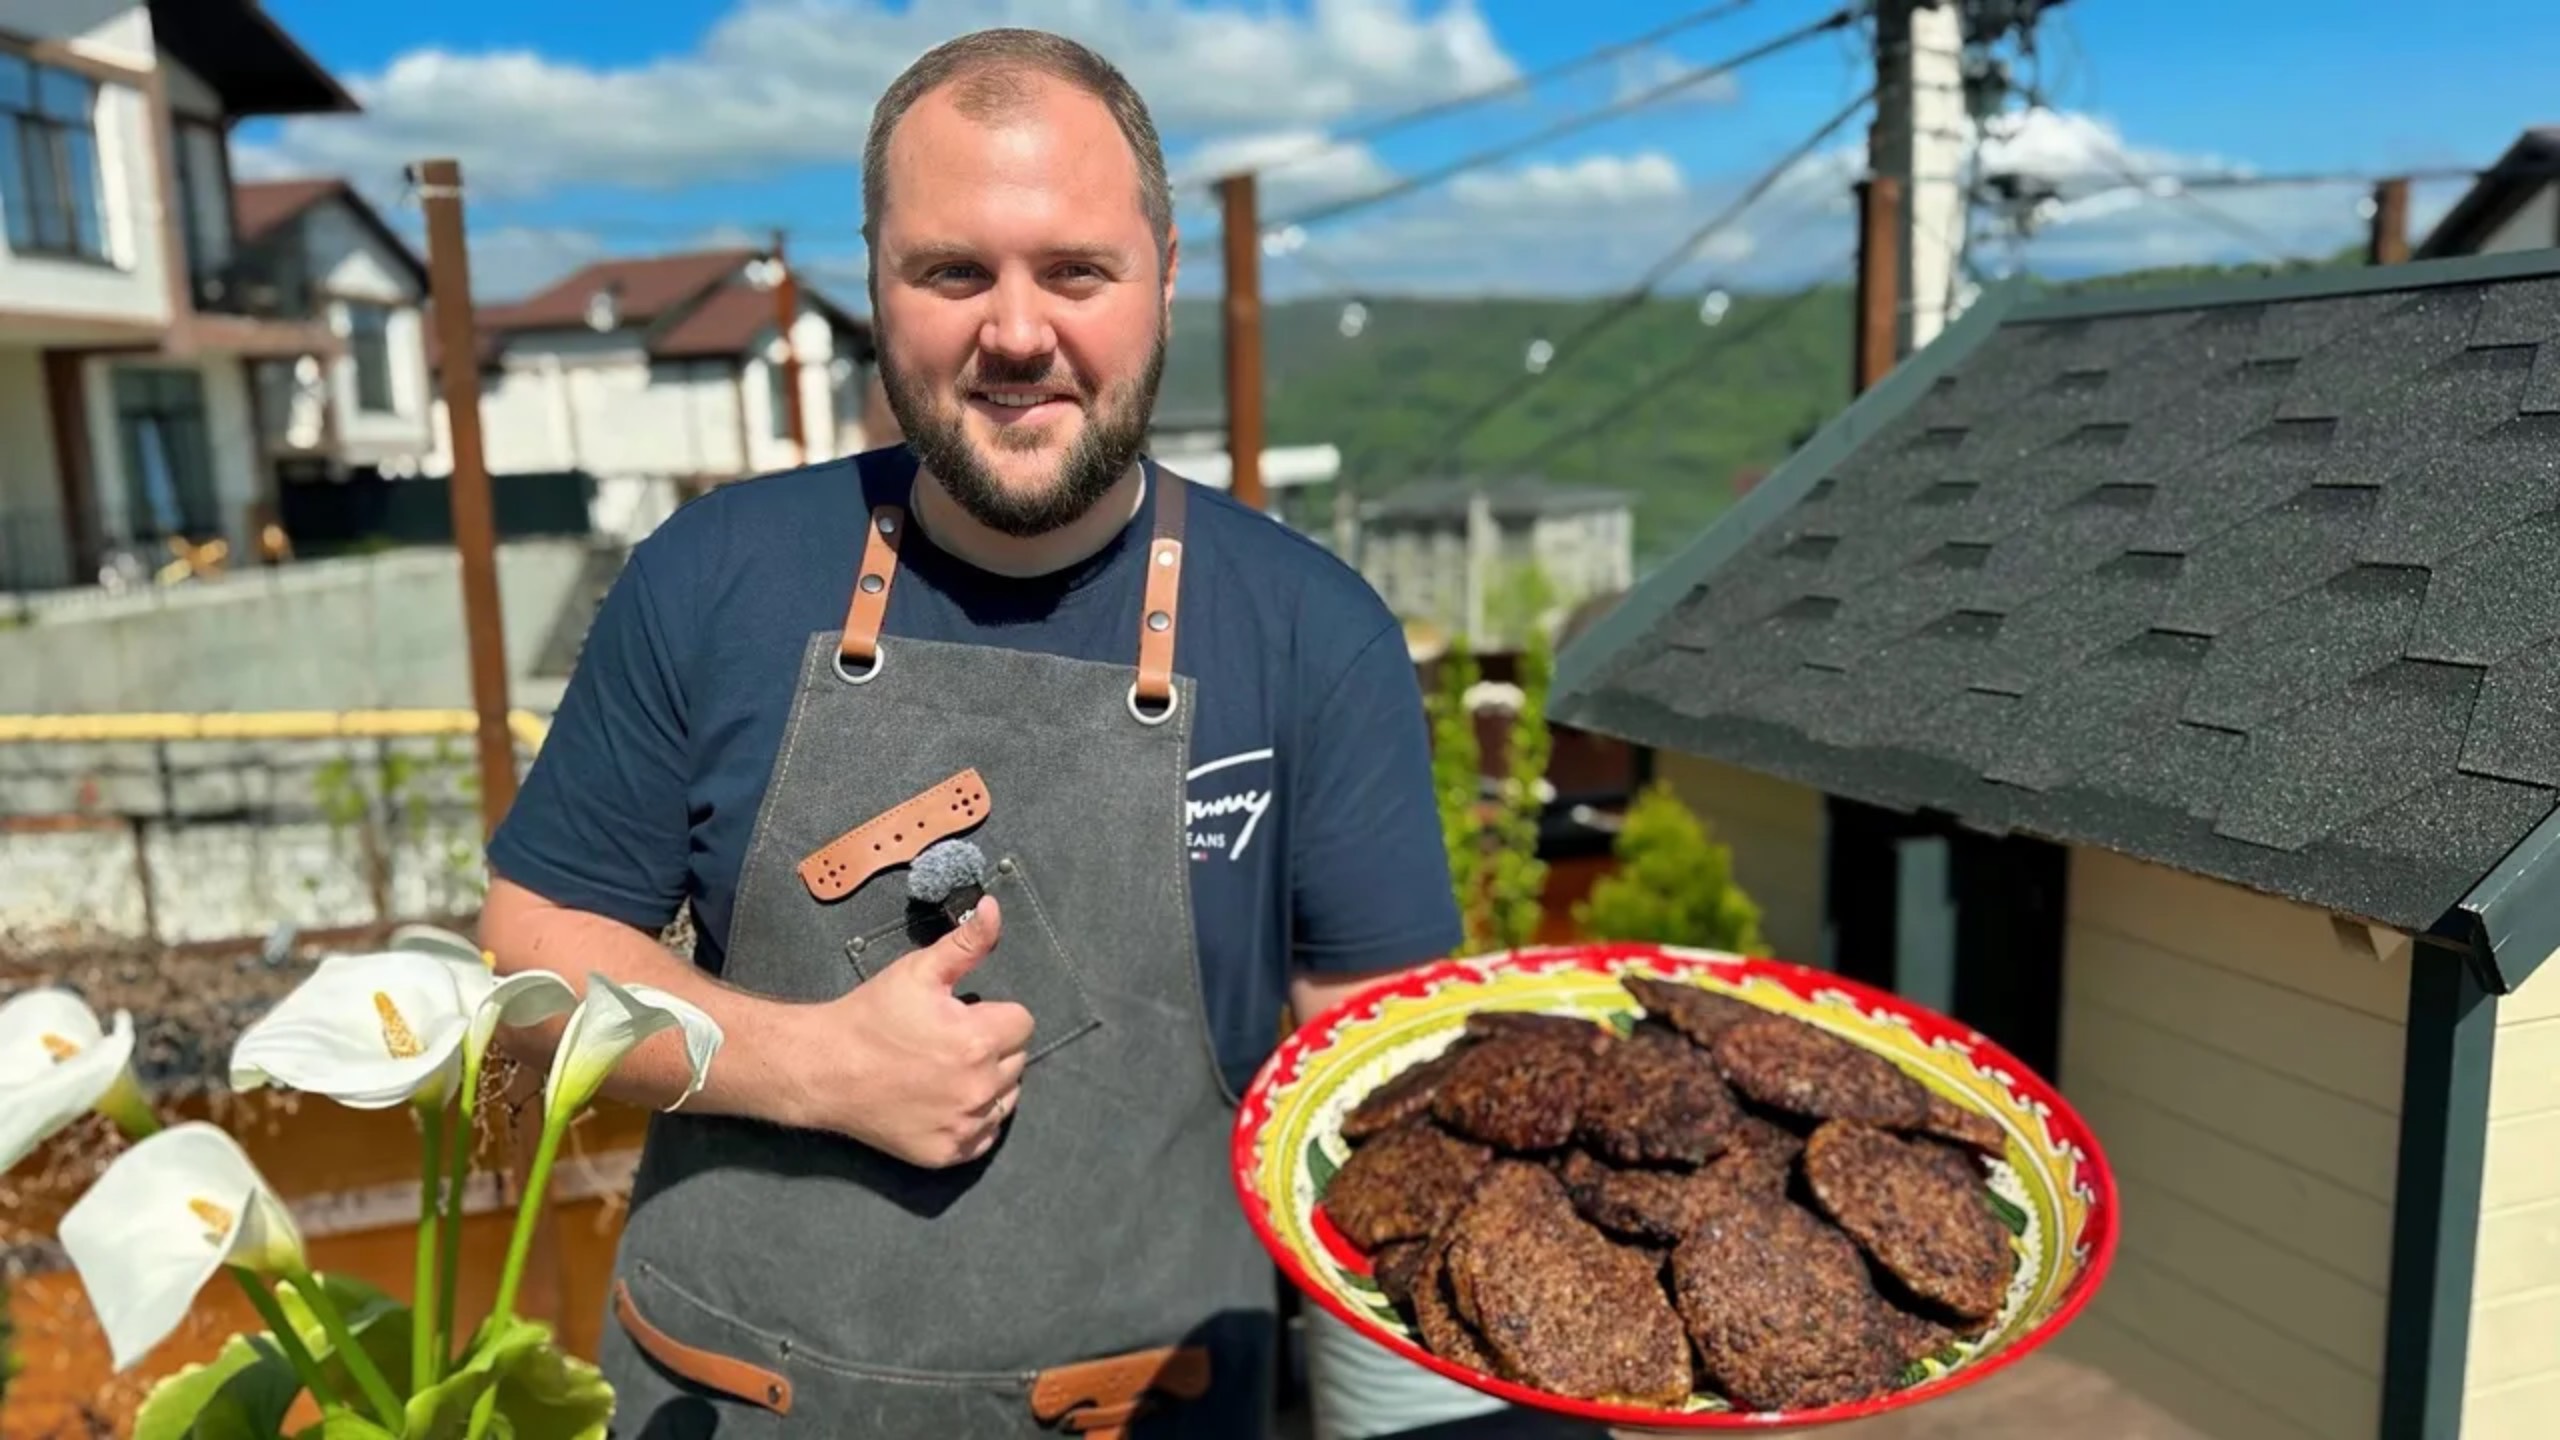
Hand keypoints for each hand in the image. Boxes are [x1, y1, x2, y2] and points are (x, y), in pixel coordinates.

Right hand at [804, 897, 1032, 1166]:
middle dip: (992, 1048)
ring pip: (1005, 1100)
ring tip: (947, 1071)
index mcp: (978, 1040)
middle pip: (1017, 1061)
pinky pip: (984, 1136)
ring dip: (988, 1084)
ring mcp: (963, 1125)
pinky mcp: (947, 1153)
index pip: (1023, 1023)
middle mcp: (978, 1088)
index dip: (994, 1014)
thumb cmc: (871, 1016)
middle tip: (949, 1042)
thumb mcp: (919, 970)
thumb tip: (996, 908)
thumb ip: (967, 942)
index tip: (964, 1015)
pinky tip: (943, 1102)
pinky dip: (972, 1121)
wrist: (823, 1070)